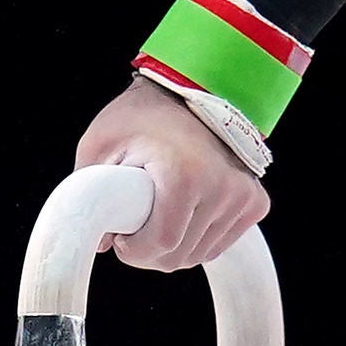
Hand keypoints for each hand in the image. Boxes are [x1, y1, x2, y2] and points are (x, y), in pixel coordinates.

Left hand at [72, 77, 269, 271]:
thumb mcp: (99, 145)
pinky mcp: (255, 202)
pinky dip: (197, 239)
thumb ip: (90, 194)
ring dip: (174, 246)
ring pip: (200, 255)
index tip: (120, 235)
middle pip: (180, 256)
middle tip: (134, 227)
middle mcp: (222, 187)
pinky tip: (183, 214)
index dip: (132, 249)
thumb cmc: (141, 116)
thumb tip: (101, 242)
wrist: (189, 89)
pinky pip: (220, 244)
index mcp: (184, 174)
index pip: (161, 244)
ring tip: (157, 214)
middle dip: (149, 252)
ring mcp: (243, 195)